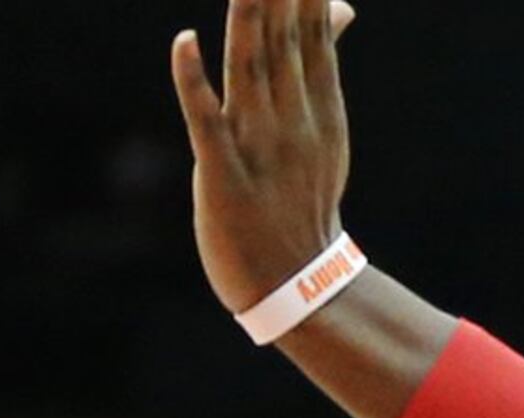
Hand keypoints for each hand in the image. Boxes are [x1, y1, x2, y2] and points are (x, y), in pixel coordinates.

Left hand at [172, 0, 362, 314]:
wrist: (297, 284)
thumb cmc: (302, 199)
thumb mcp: (325, 127)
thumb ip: (322, 62)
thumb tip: (339, 6)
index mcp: (318, 110)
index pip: (311, 35)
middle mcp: (292, 122)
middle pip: (282, 42)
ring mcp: (258, 147)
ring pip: (249, 69)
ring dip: (246, 19)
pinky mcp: (222, 173)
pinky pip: (206, 121)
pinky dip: (192, 81)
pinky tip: (184, 41)